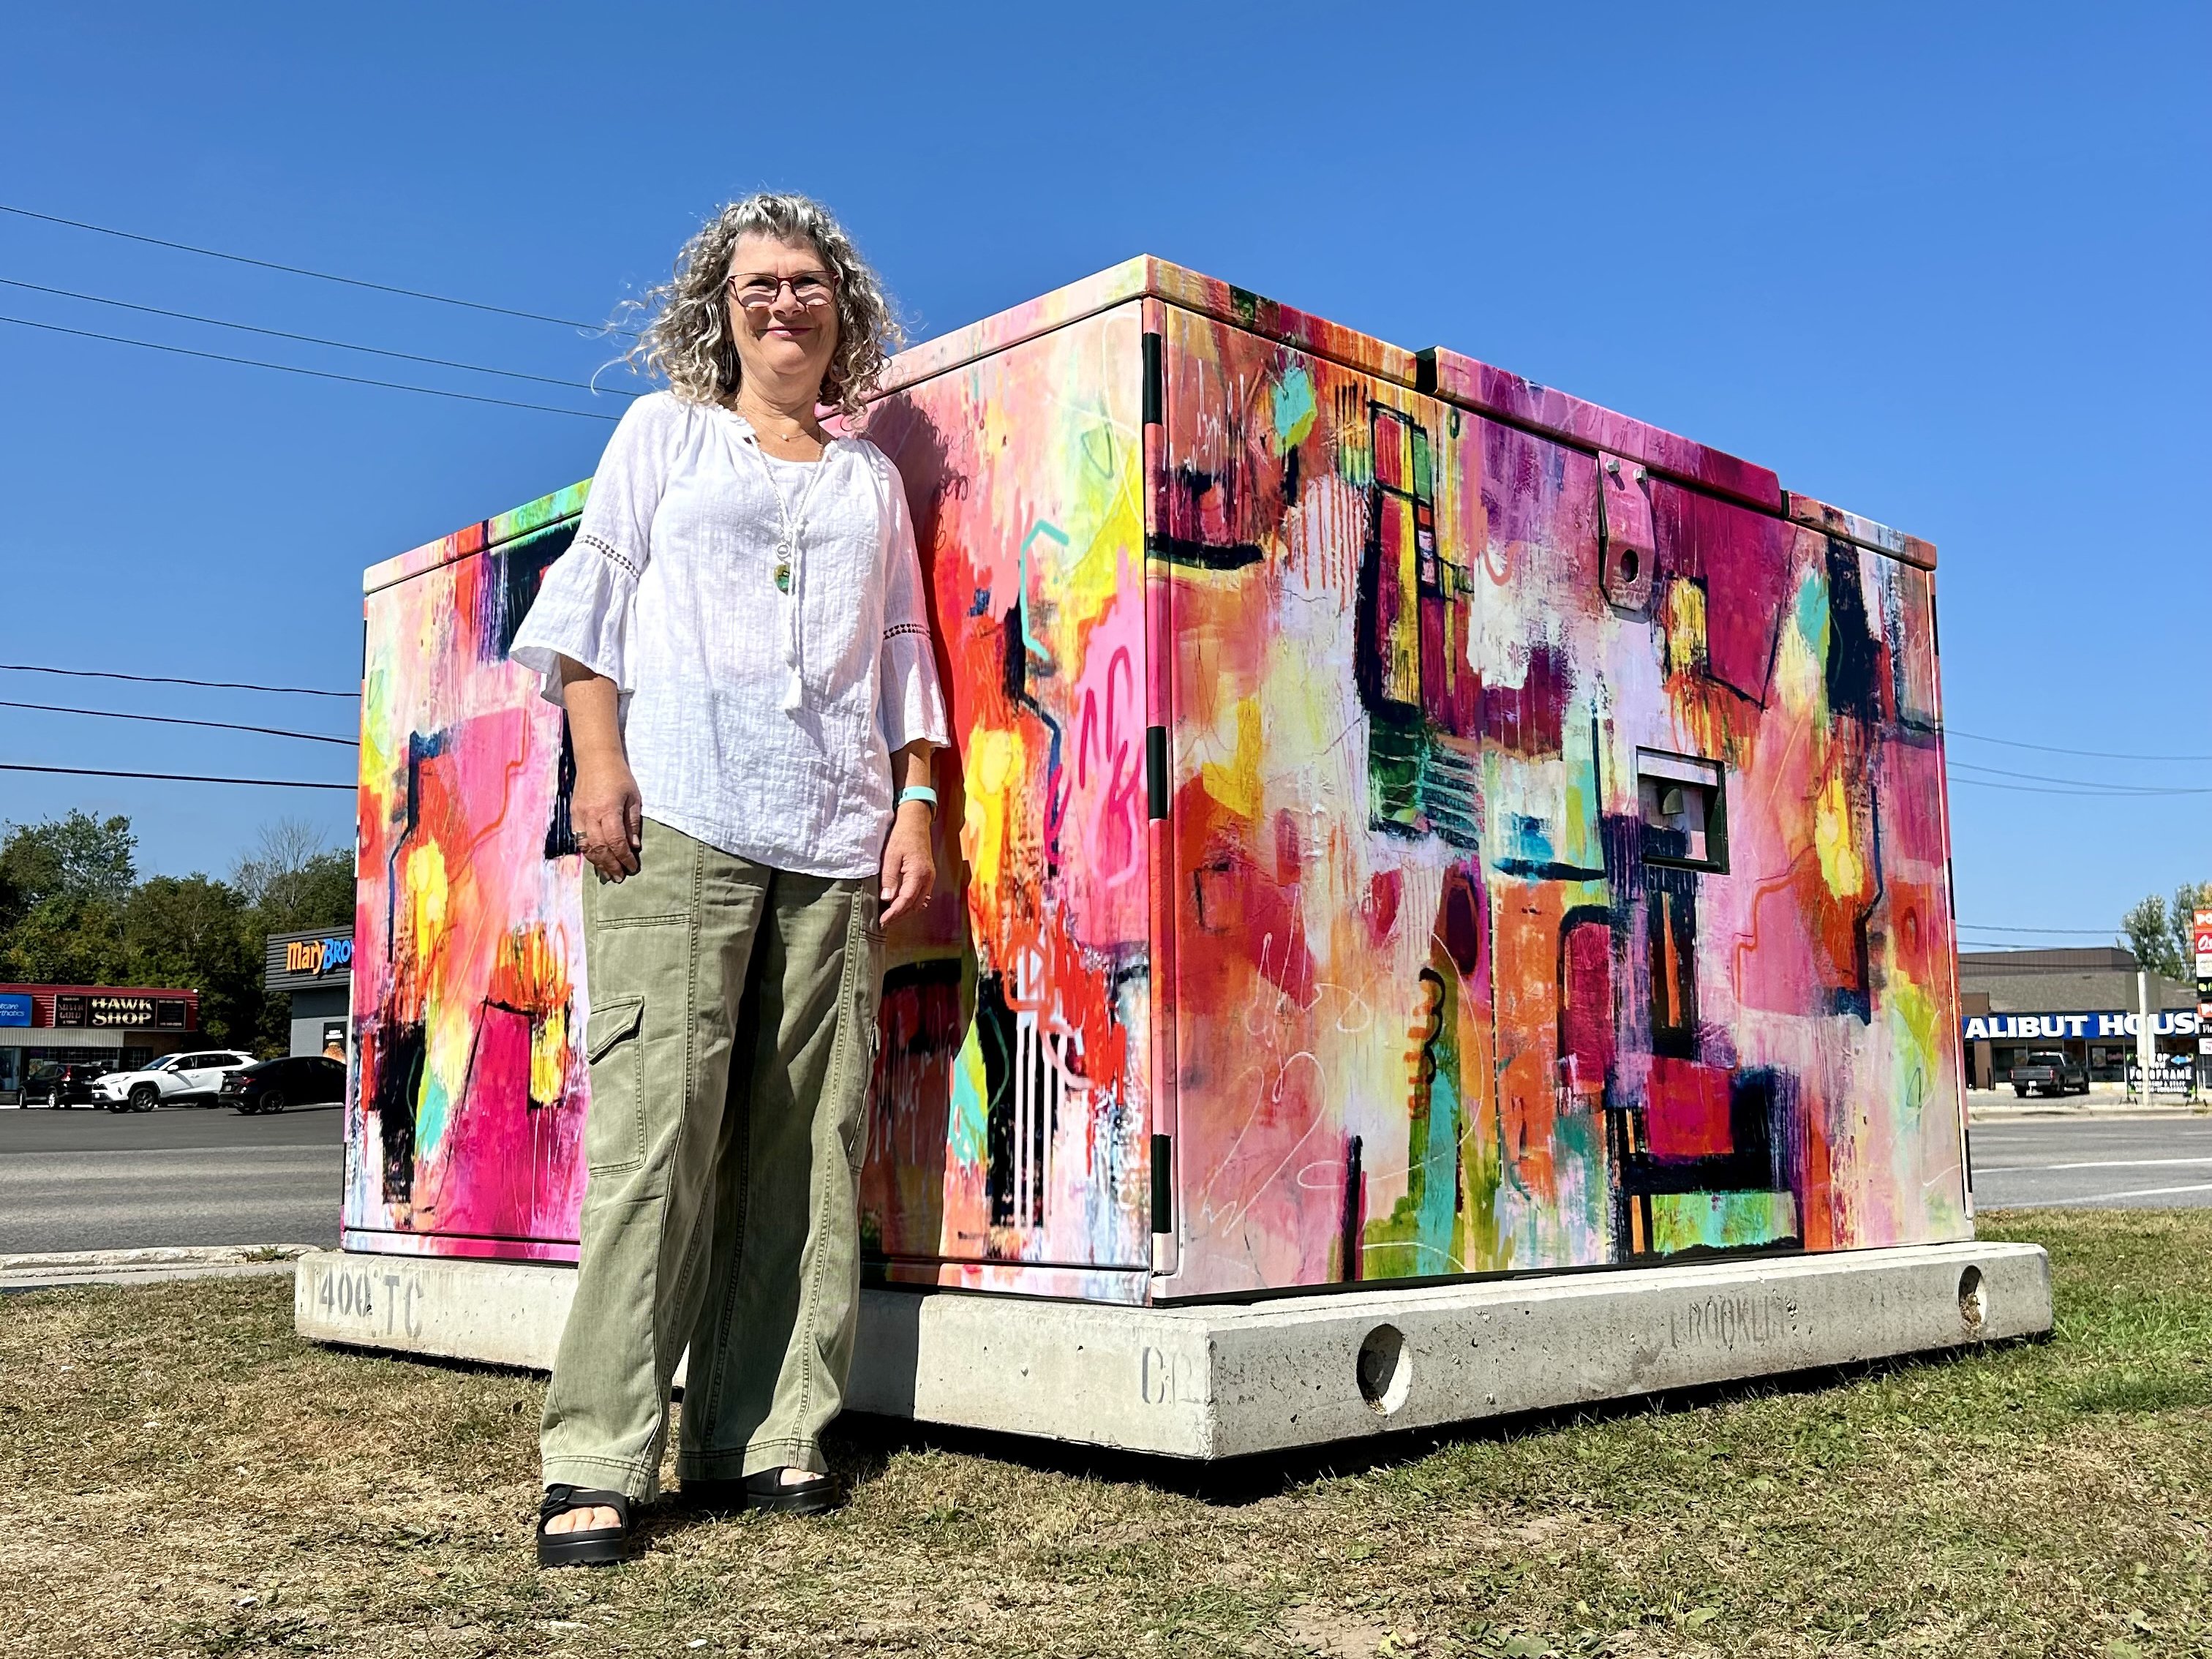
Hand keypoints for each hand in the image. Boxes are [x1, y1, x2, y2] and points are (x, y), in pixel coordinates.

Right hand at [573, 758, 642, 881]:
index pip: (616, 841)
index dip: (624, 858)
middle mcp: (590, 815)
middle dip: (611, 865)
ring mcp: (579, 815)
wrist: (595, 759)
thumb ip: (632, 823)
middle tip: (620, 877)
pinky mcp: (573, 814)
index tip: (633, 867)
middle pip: (600, 848)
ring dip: (598, 862)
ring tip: (608, 873)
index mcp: (608, 810)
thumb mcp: (633, 798)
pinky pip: (578, 839)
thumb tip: (634, 846)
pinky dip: (588, 852)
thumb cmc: (619, 776)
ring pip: (586, 846)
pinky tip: (596, 859)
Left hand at [878, 802, 934, 924]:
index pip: (906, 900)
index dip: (894, 913)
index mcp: (919, 873)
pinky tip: (900, 905)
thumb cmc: (902, 836)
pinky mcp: (928, 876)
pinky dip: (911, 904)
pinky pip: (921, 896)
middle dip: (899, 916)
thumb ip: (889, 878)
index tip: (883, 920)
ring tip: (890, 916)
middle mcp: (928, 878)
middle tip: (883, 922)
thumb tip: (887, 899)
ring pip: (919, 903)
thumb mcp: (890, 855)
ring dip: (905, 911)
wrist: (915, 822)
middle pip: (914, 906)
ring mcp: (930, 878)